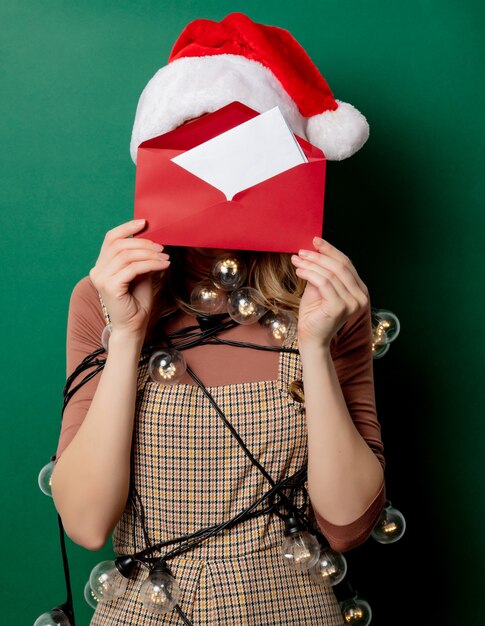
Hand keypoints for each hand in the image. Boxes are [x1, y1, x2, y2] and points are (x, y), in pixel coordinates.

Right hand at [89, 219, 169, 337]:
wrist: (134, 326)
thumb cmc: (137, 302)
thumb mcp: (140, 274)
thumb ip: (140, 258)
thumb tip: (152, 241)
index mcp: (102, 265)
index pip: (110, 239)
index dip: (127, 228)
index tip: (144, 223)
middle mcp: (98, 270)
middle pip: (119, 245)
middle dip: (143, 243)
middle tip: (161, 248)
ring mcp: (102, 279)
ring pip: (126, 255)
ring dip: (149, 254)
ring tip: (165, 258)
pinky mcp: (110, 287)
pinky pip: (132, 268)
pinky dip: (150, 264)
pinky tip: (162, 266)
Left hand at [291, 236, 368, 348]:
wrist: (311, 338)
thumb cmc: (315, 314)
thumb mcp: (319, 288)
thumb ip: (322, 272)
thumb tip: (313, 251)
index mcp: (360, 290)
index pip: (346, 264)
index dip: (330, 250)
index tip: (315, 240)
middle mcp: (361, 296)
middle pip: (340, 266)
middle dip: (319, 255)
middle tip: (302, 251)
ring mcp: (352, 303)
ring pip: (330, 274)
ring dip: (311, 264)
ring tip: (297, 260)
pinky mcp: (339, 307)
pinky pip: (323, 283)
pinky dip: (310, 274)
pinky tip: (299, 271)